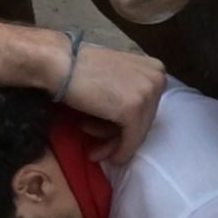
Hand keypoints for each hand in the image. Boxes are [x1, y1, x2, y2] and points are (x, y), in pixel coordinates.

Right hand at [62, 44, 166, 163]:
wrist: (60, 63)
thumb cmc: (80, 69)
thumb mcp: (116, 78)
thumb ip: (129, 94)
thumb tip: (128, 127)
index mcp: (156, 69)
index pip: (148, 108)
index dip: (128, 125)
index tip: (110, 135)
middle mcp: (158, 79)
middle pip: (144, 121)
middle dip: (120, 138)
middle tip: (98, 149)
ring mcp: (147, 94)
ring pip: (137, 133)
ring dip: (113, 144)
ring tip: (93, 150)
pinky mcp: (133, 110)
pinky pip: (130, 141)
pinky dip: (118, 152)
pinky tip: (98, 155)